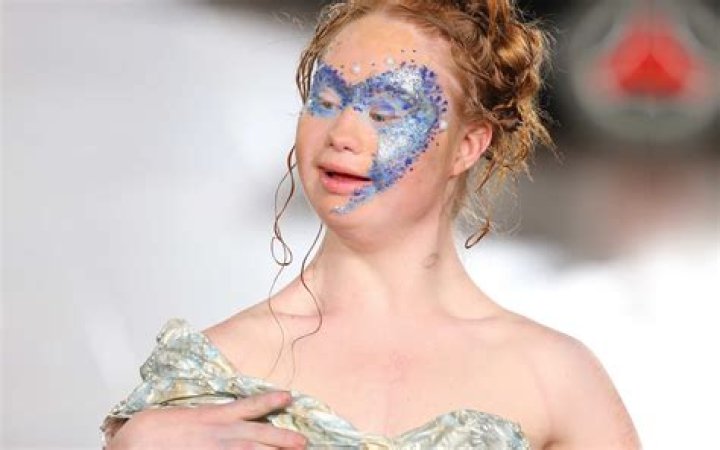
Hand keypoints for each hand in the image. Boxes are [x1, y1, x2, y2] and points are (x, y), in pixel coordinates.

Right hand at [107, 390, 307, 449]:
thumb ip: (206, 417)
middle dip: (281, 438)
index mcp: (213, 416)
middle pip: (257, 435)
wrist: (136, 442)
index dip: (269, 402)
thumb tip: (222, 420)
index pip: (247, 406)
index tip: (288, 396)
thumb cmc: (152, 427)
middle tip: (303, 441)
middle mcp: (218, 434)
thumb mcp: (184, 415)